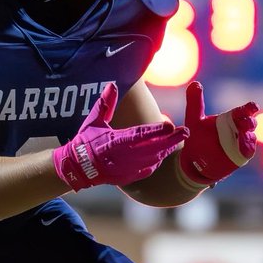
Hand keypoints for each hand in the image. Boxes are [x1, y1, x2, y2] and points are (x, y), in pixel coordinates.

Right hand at [52, 82, 186, 191]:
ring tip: (178, 140)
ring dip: (166, 150)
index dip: (156, 130)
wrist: (77, 168)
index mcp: (114, 142)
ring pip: (152, 159)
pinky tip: (163, 154)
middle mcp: (123, 157)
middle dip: (170, 140)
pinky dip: (156, 162)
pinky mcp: (127, 177)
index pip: (139, 135)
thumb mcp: (93, 121)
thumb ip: (105, 104)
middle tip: (185, 132)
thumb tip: (112, 85)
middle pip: (152, 148)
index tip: (170, 125)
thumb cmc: (85, 142)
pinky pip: (147, 169)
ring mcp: (126, 169)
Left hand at [177, 81, 258, 188]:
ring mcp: (242, 142)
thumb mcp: (194, 120)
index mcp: (231, 117)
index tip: (253, 106)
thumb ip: (195, 102)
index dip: (250, 108)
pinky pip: (248, 151)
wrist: (195, 160)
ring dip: (248, 137)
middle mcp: (239, 128)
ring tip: (242, 138)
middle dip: (249, 122)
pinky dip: (246, 149)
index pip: (243, 111)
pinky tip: (242, 149)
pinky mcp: (241, 156)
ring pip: (250, 137)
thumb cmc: (197, 137)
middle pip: (250, 123)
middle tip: (246, 122)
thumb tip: (195, 83)